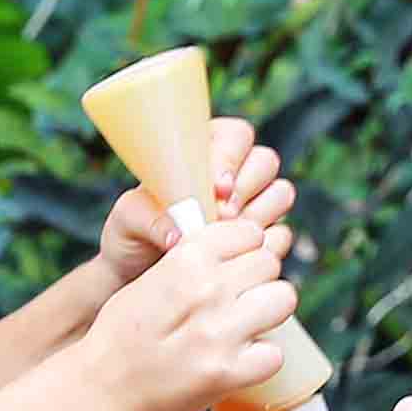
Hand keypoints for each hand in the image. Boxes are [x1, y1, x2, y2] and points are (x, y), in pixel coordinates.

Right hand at [79, 204, 297, 410]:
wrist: (103, 387)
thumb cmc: (123, 331)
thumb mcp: (151, 277)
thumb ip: (193, 259)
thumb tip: (244, 244)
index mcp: (186, 258)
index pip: (249, 232)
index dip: (246, 249)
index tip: (234, 267)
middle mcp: (207, 289)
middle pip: (270, 263)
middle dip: (259, 279)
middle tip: (238, 300)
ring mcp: (220, 332)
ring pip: (283, 299)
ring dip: (269, 312)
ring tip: (246, 325)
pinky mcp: (229, 372)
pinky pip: (276, 352)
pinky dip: (262, 358)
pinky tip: (241, 359)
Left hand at [99, 115, 293, 284]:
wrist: (142, 274)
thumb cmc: (132, 234)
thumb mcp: (128, 219)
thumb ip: (148, 219)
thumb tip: (176, 235)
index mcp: (202, 148)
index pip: (235, 135)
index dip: (231, 159)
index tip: (217, 188)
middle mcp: (234, 170)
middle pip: (266, 161)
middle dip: (246, 189)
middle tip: (220, 216)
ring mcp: (253, 202)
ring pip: (281, 193)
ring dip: (258, 215)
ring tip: (224, 236)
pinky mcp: (264, 235)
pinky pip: (283, 233)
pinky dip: (265, 244)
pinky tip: (237, 256)